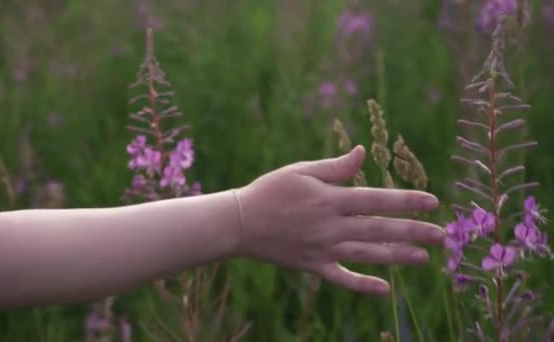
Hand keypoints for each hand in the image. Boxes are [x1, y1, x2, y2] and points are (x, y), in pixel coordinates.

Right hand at [235, 145, 442, 294]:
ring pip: (366, 255)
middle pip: (378, 230)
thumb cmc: (269, 191)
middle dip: (412, 232)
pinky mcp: (312, 266)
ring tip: (424, 259)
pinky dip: (362, 285)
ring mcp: (322, 249)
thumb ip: (335, 167)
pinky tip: (384, 289)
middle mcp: (330, 226)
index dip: (406, 201)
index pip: (376, 199)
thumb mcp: (300, 171)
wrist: (239, 222)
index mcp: (329, 199)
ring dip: (397, 257)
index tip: (432, 202)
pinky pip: (341, 278)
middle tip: (441, 235)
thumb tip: (363, 153)